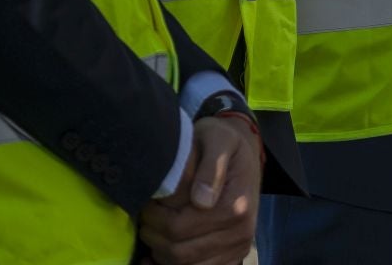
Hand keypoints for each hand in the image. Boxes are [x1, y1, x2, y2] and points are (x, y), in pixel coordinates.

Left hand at [138, 115, 261, 264]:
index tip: (147, 202)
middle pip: (179, 252)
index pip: (178, 228)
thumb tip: (202, 201)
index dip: (154, 219)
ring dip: (161, 252)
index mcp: (236, 205)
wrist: (244, 154)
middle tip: (146, 216)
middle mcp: (241, 231)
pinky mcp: (233, 257)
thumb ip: (210, 166)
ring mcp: (238, 247)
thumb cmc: (223, 142)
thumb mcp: (217, 139)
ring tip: (155, 229)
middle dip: (154, 236)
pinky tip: (161, 252)